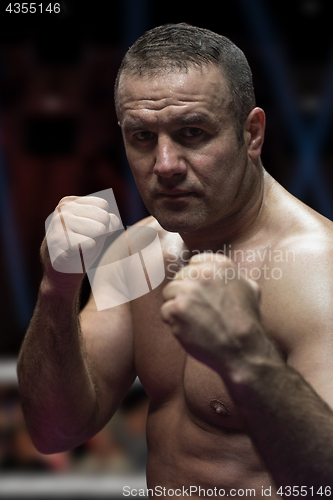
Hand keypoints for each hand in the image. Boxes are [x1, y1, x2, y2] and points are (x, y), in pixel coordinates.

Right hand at [42, 196, 118, 286]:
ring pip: (98, 229)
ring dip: (95, 243)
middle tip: (87, 242)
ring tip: (82, 248)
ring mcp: (58, 224)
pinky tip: (79, 254)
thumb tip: (112, 221)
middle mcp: (62, 209)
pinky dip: (89, 252)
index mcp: (69, 202)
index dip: (105, 222)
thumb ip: (108, 220)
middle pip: (103, 217)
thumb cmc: (81, 247)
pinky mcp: (58, 241)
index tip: (92, 232)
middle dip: (102, 233)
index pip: (103, 205)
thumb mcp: (97, 229)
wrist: (62, 271)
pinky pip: (90, 243)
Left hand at [161, 253, 280, 376]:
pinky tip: (191, 329)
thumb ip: (232, 275)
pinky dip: (174, 322)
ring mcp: (188, 290)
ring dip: (178, 307)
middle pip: (179, 278)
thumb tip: (219, 269)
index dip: (195, 280)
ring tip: (196, 321)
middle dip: (186, 293)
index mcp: (220, 265)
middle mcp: (203, 273)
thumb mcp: (250, 288)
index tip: (203, 294)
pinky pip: (165, 311)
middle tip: (201, 311)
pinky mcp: (177, 308)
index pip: (193, 263)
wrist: (244, 350)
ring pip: (169, 292)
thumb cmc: (247, 322)